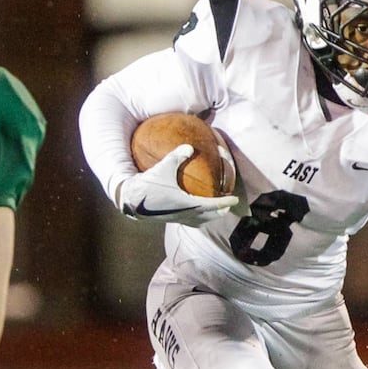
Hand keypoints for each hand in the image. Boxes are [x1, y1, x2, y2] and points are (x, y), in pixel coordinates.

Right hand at [117, 144, 237, 226]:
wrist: (132, 200)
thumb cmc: (148, 184)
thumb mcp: (163, 167)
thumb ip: (178, 156)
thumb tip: (190, 146)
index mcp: (187, 204)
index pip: (212, 205)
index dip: (225, 202)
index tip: (235, 199)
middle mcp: (184, 214)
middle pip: (208, 216)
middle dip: (220, 211)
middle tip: (227, 205)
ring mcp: (177, 218)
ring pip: (199, 221)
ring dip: (209, 217)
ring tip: (215, 211)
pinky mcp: (170, 218)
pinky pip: (189, 221)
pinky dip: (198, 218)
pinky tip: (194, 211)